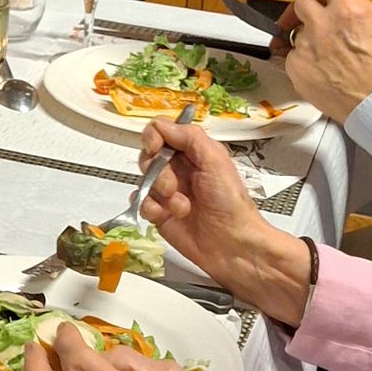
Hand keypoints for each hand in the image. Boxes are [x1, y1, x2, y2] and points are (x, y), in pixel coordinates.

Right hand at [138, 117, 310, 319]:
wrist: (232, 245)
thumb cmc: (230, 203)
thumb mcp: (215, 161)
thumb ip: (189, 138)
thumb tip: (161, 125)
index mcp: (192, 152)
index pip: (160, 132)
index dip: (153, 138)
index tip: (156, 149)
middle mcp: (178, 169)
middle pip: (147, 156)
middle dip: (157, 171)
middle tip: (174, 186)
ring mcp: (167, 192)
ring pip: (143, 180)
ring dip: (159, 193)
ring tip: (181, 207)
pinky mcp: (158, 213)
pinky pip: (140, 203)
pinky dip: (150, 208)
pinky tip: (167, 216)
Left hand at [281, 0, 371, 122]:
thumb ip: (359, 11)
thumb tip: (345, 4)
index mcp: (349, 10)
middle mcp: (323, 24)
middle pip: (302, 2)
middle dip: (312, 10)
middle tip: (322, 24)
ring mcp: (306, 46)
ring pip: (298, 33)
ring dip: (310, 40)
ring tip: (330, 60)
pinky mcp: (296, 67)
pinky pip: (294, 56)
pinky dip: (304, 63)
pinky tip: (323, 74)